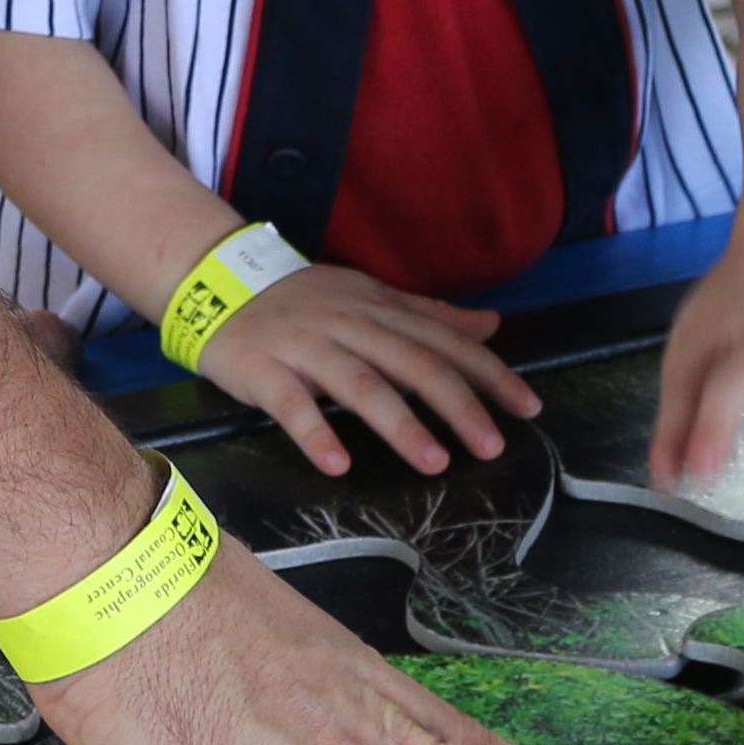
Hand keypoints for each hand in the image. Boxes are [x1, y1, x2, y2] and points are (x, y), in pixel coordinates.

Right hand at [191, 264, 539, 477]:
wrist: (216, 280)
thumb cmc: (302, 298)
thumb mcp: (369, 295)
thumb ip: (429, 314)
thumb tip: (492, 325)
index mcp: (378, 308)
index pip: (443, 341)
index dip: (488, 373)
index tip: (527, 406)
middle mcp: (348, 324)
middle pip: (411, 363)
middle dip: (457, 405)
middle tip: (492, 445)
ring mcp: (305, 347)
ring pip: (359, 384)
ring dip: (400, 423)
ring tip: (434, 462)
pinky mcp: (263, 370)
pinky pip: (291, 404)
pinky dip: (315, 433)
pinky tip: (337, 464)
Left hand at [651, 248, 743, 490]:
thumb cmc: (741, 306)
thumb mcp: (697, 341)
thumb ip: (678, 412)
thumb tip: (665, 476)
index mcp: (717, 324)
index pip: (690, 374)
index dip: (679, 422)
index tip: (677, 469)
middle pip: (741, 373)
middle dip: (720, 420)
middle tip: (707, 469)